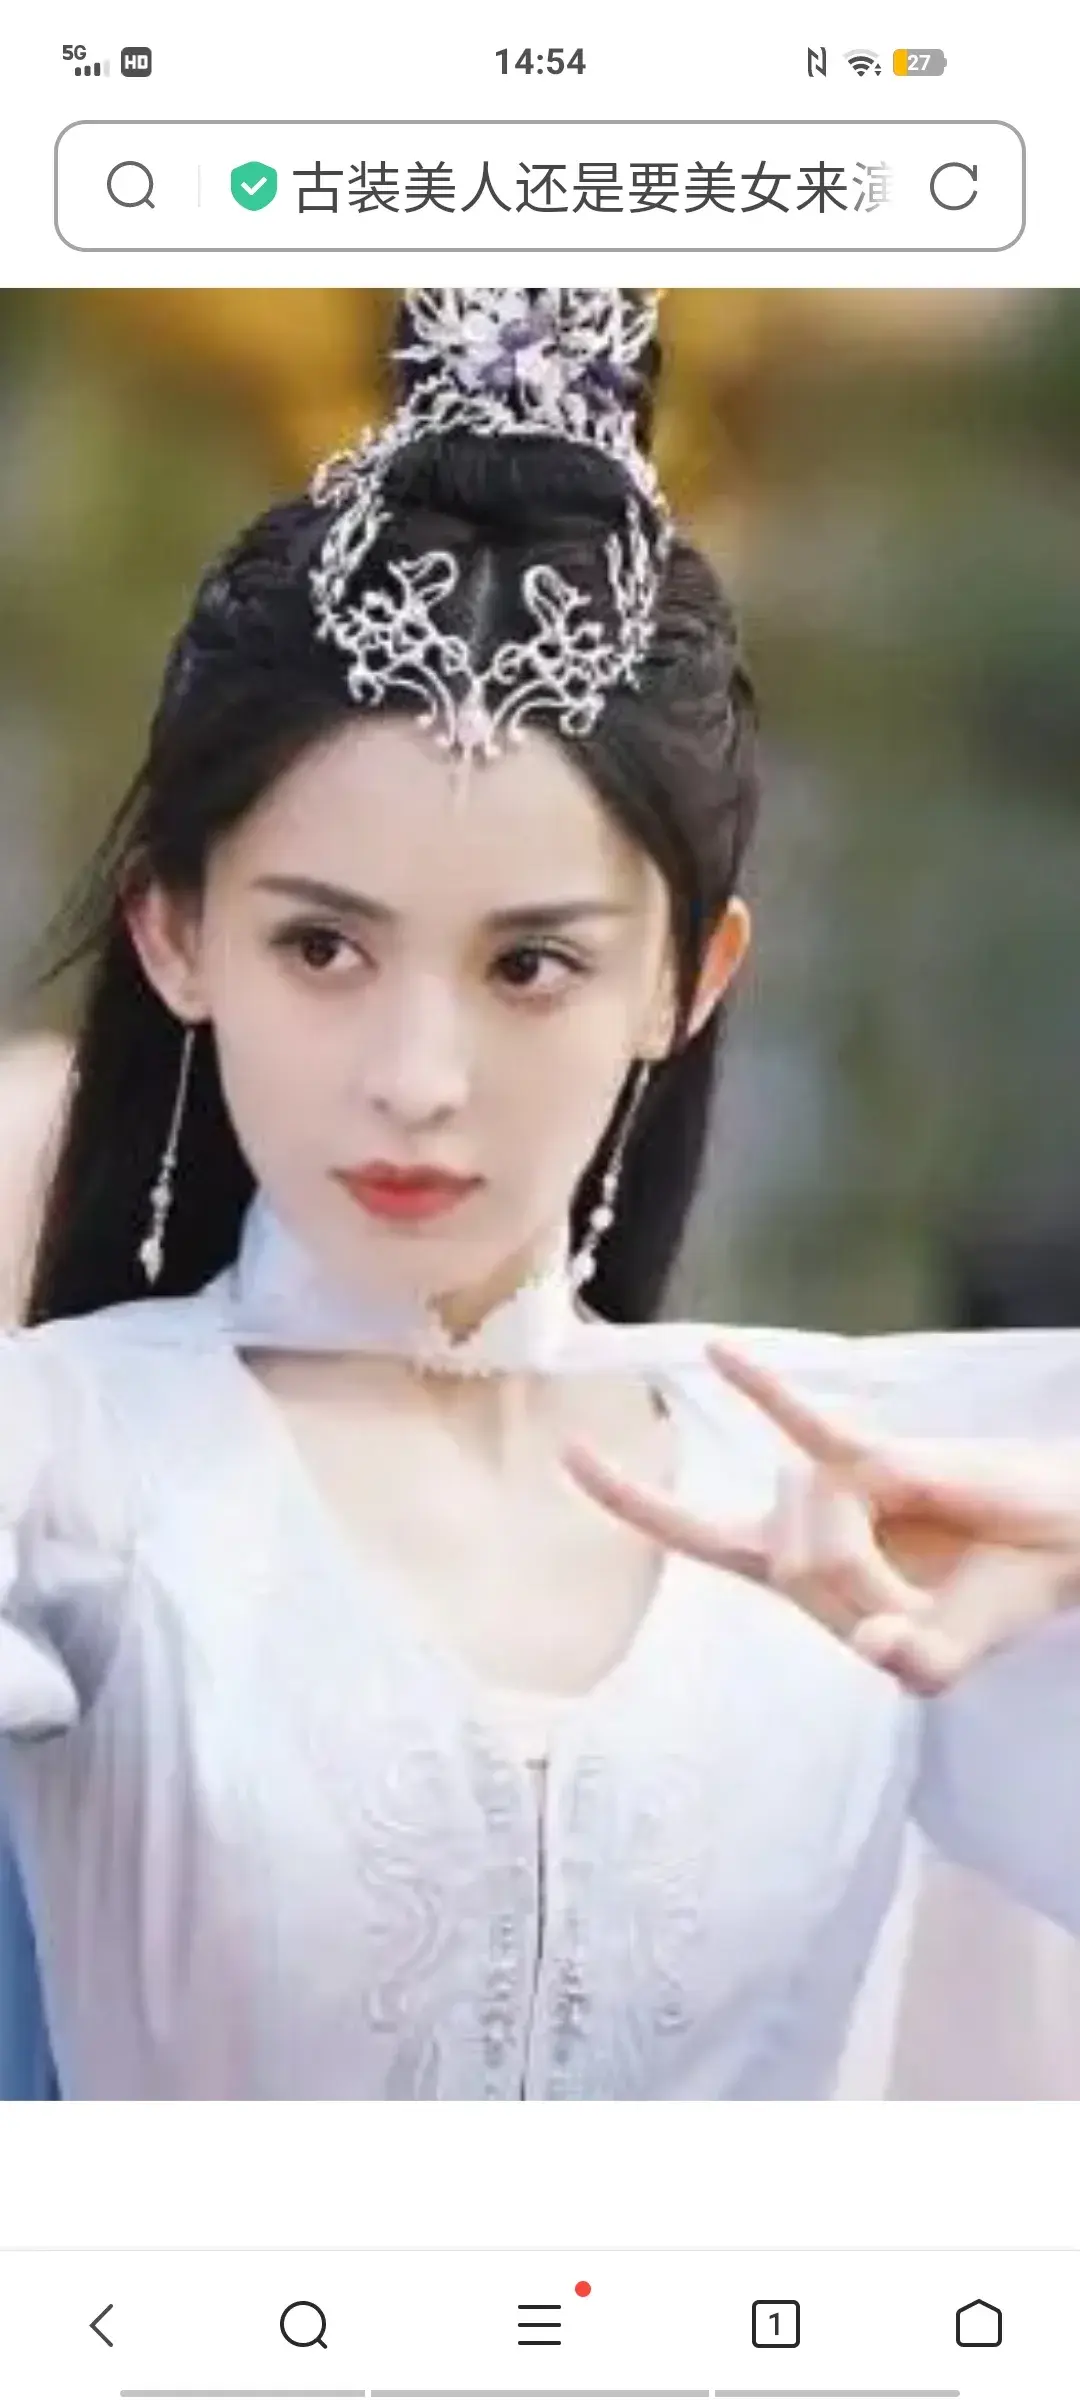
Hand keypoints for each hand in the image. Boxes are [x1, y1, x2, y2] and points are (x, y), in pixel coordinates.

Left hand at [561, 1343, 1079, 1694]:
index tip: (569, 1454)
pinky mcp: (882, 1457)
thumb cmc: (997, 1589)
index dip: (632, 1501)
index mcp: (804, 1573)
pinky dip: (763, 1393)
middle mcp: (807, 1520)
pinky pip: (810, 1427)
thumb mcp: (952, 1652)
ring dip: (871, 1565)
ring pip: (810, 1526)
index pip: (695, 1535)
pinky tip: (716, 1353)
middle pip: (780, 1560)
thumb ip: (919, 1664)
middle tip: (918, 1610)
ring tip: (932, 1574)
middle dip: (852, 1595)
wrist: (1062, 1543)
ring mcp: (843, 1485)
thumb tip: (877, 1649)